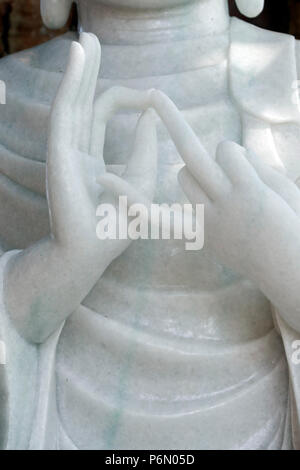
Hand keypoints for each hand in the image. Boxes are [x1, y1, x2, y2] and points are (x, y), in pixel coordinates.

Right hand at [4, 34, 157, 342]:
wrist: (93, 251)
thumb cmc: (116, 223)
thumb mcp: (141, 180)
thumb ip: (143, 149)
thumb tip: (150, 116)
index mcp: (92, 156)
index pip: (102, 113)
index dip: (126, 97)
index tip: (153, 97)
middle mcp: (76, 149)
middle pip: (82, 99)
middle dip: (89, 70)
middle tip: (92, 39)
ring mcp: (65, 150)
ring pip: (71, 101)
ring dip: (78, 70)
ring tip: (85, 40)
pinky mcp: (59, 153)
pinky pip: (65, 111)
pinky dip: (71, 83)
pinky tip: (78, 57)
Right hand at [151, 90, 299, 330]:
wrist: (299, 270)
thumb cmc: (278, 246)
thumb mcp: (242, 228)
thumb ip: (222, 197)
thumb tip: (222, 156)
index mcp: (200, 232)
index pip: (154, 214)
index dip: (127, 194)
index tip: (102, 179)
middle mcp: (203, 219)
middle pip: (183, 173)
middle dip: (198, 163)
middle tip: (207, 157)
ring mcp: (221, 205)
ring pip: (197, 154)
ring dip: (224, 155)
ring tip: (250, 181)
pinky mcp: (244, 192)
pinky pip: (228, 151)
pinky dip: (242, 156)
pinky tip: (258, 181)